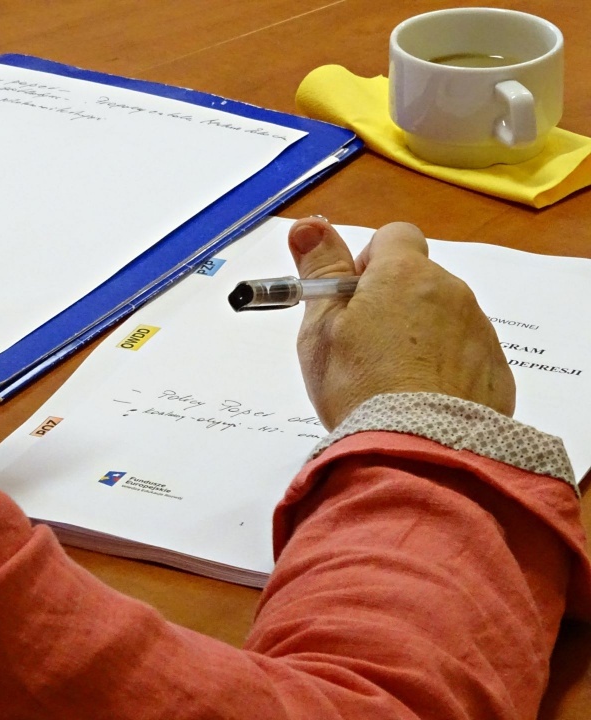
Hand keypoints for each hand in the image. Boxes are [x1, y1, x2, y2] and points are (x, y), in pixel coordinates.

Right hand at [288, 217, 514, 429]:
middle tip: (363, 349)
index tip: (351, 299)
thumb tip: (308, 224)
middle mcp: (451, 292)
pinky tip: (421, 401)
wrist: (417, 450)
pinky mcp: (496, 371)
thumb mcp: (321, 327)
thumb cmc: (358, 384)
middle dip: (392, 303)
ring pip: (443, 319)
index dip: (368, 262)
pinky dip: (444, 369)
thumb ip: (319, 270)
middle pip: (418, 281)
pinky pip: (465, 356)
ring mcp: (479, 332)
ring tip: (391, 383)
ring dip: (419, 337)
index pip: (394, 236)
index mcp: (404, 274)